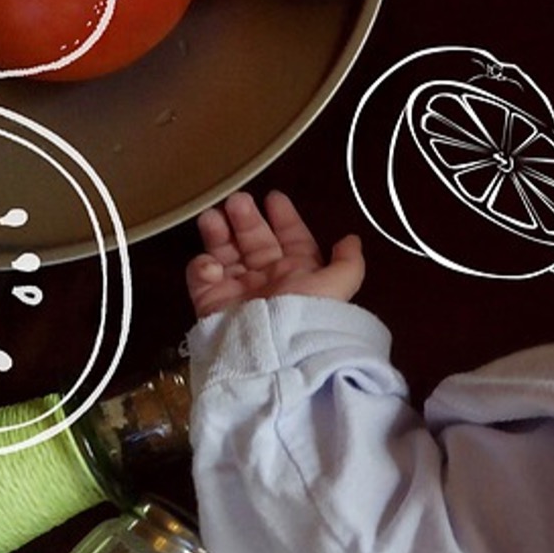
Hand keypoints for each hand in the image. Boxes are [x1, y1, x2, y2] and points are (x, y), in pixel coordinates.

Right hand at [185, 190, 363, 317]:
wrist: (271, 356)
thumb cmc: (306, 313)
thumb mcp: (337, 286)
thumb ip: (348, 263)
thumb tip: (352, 239)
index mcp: (300, 273)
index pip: (292, 238)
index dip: (284, 217)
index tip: (273, 197)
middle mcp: (269, 279)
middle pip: (255, 240)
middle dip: (246, 218)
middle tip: (237, 201)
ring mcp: (238, 290)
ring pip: (225, 252)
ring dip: (219, 232)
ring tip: (213, 217)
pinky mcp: (211, 302)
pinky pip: (201, 277)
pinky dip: (203, 266)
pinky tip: (211, 264)